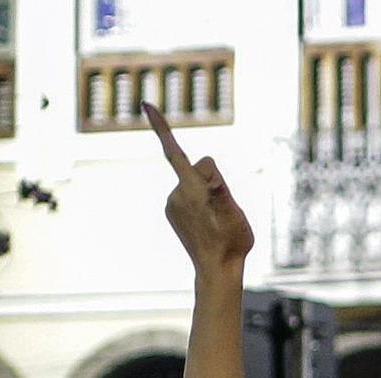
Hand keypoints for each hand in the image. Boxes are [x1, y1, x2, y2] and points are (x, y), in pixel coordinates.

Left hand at [148, 103, 252, 273]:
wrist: (218, 271)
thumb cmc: (231, 242)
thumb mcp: (234, 214)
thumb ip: (221, 192)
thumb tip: (212, 178)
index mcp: (190, 189)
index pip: (174, 150)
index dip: (161, 126)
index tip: (147, 104)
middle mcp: (176, 193)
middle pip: (197, 167)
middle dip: (213, 179)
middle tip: (224, 209)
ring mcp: (173, 204)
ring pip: (195, 182)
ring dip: (208, 194)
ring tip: (216, 219)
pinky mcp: (173, 213)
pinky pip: (190, 194)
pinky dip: (200, 202)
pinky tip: (207, 222)